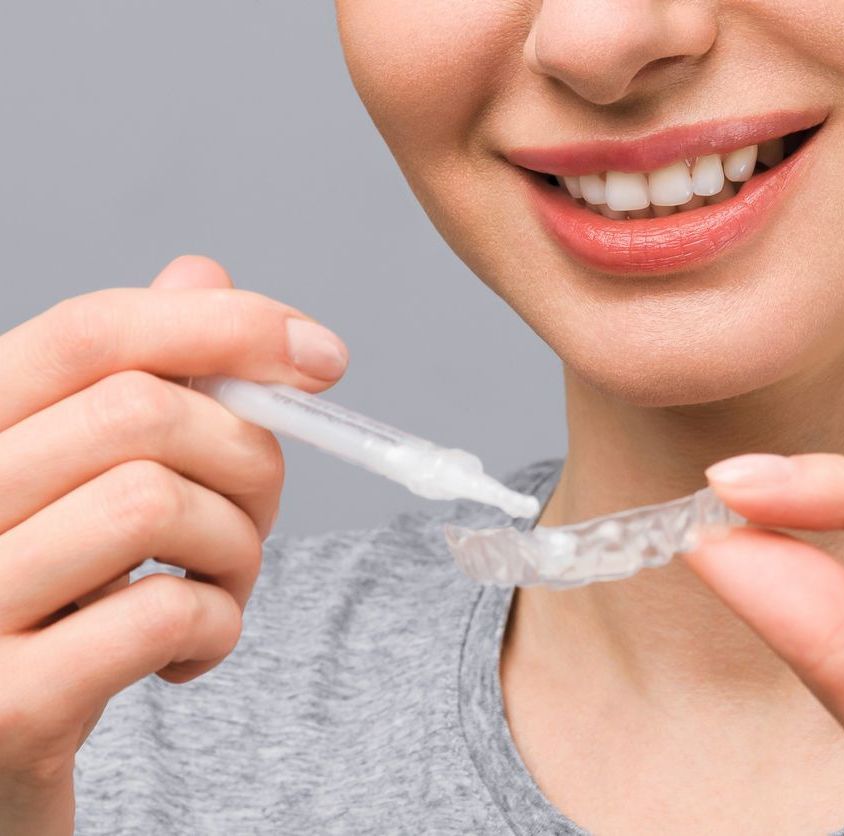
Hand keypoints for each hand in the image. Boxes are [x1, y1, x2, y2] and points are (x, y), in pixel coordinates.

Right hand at [0, 256, 347, 834]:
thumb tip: (202, 273)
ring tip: (218, 587)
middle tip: (254, 517)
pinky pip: (168, 611)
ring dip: (237, 548)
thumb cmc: (47, 608)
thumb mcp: (76, 483)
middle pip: (145, 411)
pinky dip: (219, 625)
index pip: (94, 331)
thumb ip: (129, 379)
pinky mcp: (6, 704)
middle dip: (248, 458)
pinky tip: (187, 651)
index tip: (322, 356)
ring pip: (160, 502)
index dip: (226, 325)